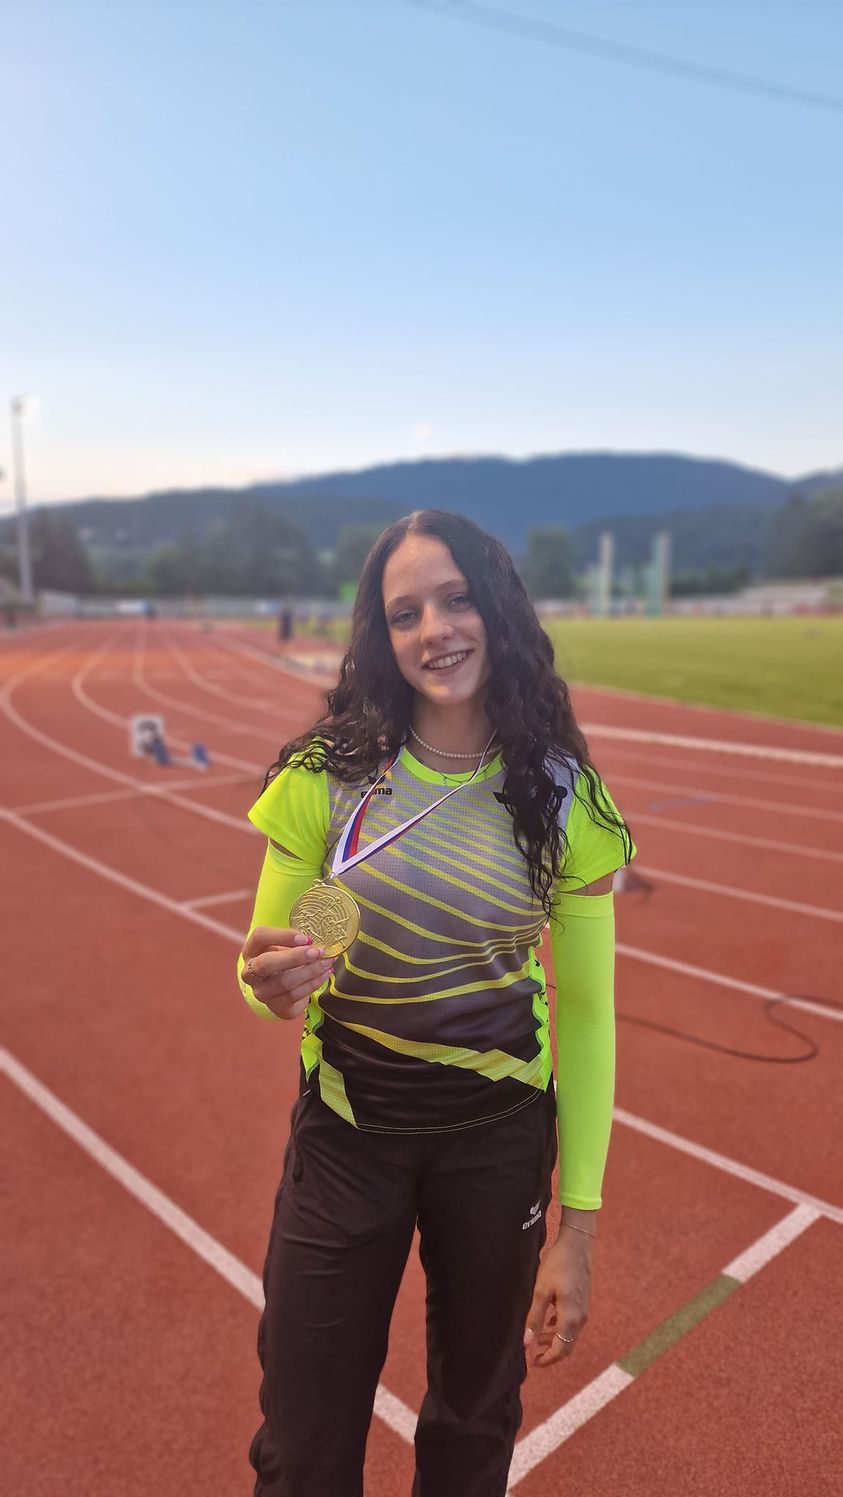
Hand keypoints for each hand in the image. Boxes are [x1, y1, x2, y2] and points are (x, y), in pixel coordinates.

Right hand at [240, 925, 332, 1019]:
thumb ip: (294, 943)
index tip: (306, 938)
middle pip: (266, 963)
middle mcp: (249, 972)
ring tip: (327, 962)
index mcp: (251, 951)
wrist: (283, 993)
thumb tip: (316, 941)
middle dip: (295, 956)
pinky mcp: (275, 1005)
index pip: (260, 937)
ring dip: (310, 971)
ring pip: (283, 981)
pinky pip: (295, 995)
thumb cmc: (283, 963)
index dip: (283, 936)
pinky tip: (325, 974)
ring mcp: (261, 992)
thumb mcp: (282, 949)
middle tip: (318, 952)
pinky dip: (313, 983)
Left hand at [523, 1226, 592, 1366]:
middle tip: (534, 1354)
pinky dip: (561, 1327)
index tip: (533, 1362)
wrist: (577, 1244)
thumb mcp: (541, 1291)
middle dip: (551, 1352)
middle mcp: (581, 1318)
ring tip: (538, 1337)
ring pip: (570, 1334)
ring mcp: (584, 1309)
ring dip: (555, 1339)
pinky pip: (573, 1323)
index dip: (547, 1359)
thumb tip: (526, 1343)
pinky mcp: (583, 1301)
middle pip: (568, 1345)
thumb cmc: (558, 1265)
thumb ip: (534, 1318)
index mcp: (571, 1318)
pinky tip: (549, 1320)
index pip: (561, 1350)